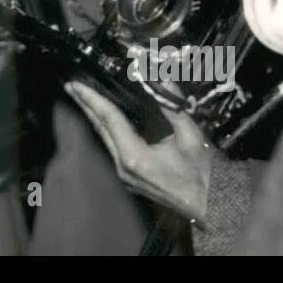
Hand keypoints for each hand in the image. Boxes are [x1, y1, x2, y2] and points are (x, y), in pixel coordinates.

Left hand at [64, 79, 213, 223]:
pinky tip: (104, 118)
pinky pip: (113, 147)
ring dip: (94, 117)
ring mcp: (125, 175)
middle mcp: (124, 166)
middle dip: (85, 106)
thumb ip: (172, 106)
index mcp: (135, 157)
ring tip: (83, 98)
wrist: (211, 205)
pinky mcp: (130, 177)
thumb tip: (161, 77)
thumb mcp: (189, 136)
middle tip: (71, 86)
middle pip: (101, 129)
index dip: (92, 99)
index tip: (76, 84)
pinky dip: (106, 129)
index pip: (109, 120)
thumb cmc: (202, 173)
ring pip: (105, 139)